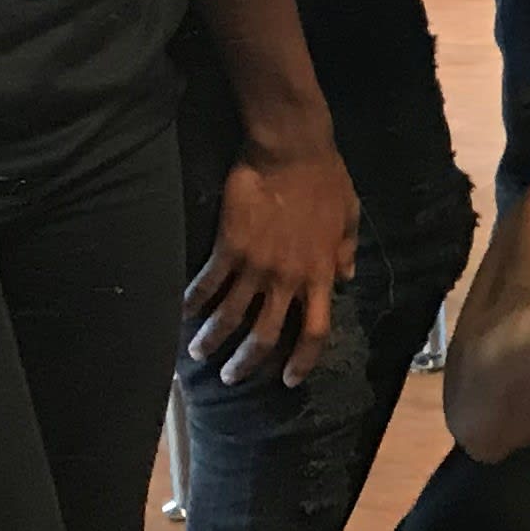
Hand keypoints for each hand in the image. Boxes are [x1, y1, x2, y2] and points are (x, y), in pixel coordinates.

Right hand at [181, 137, 357, 386]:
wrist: (292, 150)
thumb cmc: (326, 179)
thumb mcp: (348, 217)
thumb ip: (345, 251)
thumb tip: (346, 278)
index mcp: (321, 273)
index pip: (315, 331)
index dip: (302, 360)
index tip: (290, 379)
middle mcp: (289, 278)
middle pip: (266, 334)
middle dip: (247, 362)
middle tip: (231, 377)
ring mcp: (258, 265)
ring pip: (231, 316)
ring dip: (212, 339)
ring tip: (197, 352)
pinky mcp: (230, 247)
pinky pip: (207, 284)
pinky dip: (192, 302)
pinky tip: (181, 313)